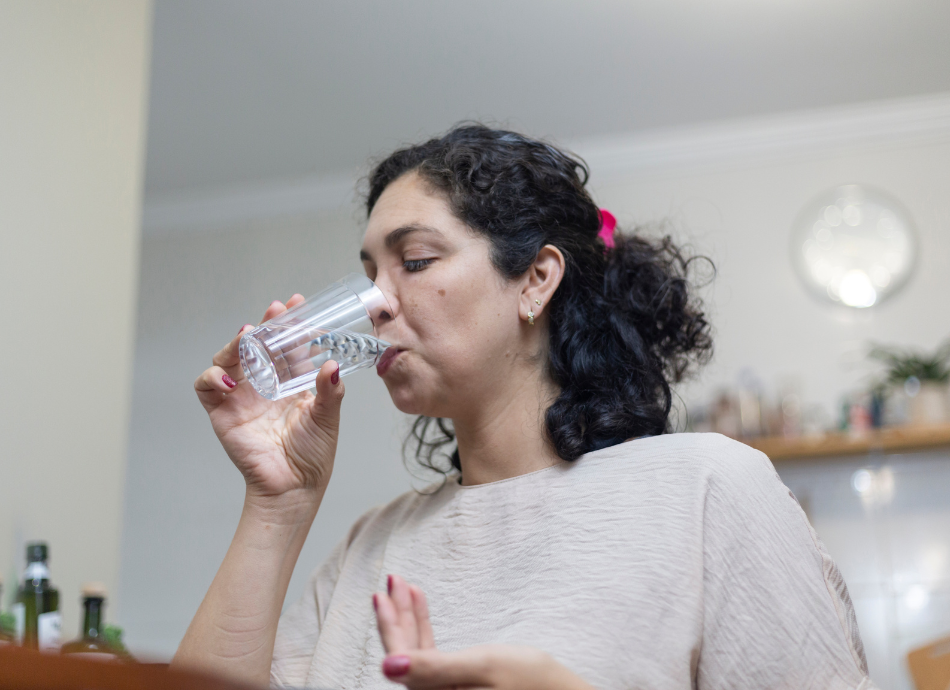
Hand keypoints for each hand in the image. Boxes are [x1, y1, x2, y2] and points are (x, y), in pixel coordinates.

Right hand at [194, 295, 344, 500]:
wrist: (295, 486)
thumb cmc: (313, 453)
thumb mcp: (327, 416)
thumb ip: (330, 391)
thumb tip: (332, 365)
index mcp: (290, 380)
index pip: (286, 344)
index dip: (290, 324)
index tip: (298, 305)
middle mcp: (264, 384)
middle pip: (256, 345)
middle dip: (264, 325)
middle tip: (275, 311)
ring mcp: (240, 396)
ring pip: (228, 358)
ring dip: (235, 344)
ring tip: (248, 337)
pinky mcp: (222, 411)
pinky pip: (207, 386)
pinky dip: (212, 378)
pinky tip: (229, 380)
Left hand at [374, 575, 595, 689]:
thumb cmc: (531, 682)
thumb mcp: (481, 666)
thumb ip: (433, 667)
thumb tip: (387, 667)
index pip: (400, 661)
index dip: (389, 627)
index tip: (381, 594)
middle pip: (406, 653)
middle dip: (398, 615)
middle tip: (393, 579)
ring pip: (418, 649)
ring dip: (411, 616)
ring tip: (406, 585)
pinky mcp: (456, 685)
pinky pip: (433, 653)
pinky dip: (426, 626)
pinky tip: (422, 603)